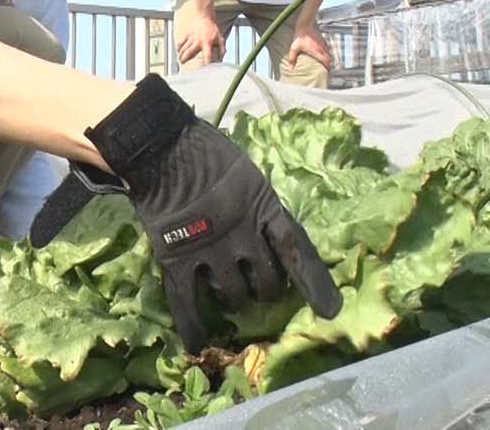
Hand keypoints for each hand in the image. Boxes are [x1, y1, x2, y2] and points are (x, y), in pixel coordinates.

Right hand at [31, 76, 341, 350]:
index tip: (330, 310)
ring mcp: (209, 250)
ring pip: (231, 294)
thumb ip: (260, 206)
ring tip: (228, 294)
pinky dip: (192, 325)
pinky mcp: (177, 258)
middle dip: (265, 290)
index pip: (296, 249)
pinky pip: (187, 301)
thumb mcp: (248, 175)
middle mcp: (242, 235)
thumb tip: (270, 232)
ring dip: (234, 299)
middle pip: (265, 281)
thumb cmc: (206, 152)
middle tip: (258, 287)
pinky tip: (197, 343)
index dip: (313, 282)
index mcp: (263, 208)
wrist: (159, 147)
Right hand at [177, 9, 224, 65]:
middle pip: (189, 53)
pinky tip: (178, 51)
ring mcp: (191, 37)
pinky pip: (180, 42)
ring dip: (181, 55)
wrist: (203, 15)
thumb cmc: (211, 27)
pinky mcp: (186, 34)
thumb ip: (222, 47)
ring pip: (183, 49)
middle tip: (183, 63)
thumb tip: (222, 56)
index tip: (205, 67)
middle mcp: (198, 41)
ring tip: (180, 59)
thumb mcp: (219, 37)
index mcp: (207, 42)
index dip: (207, 62)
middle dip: (185, 59)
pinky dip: (178, 47)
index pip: (207, 55)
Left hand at [286, 24, 331, 69]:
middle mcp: (321, 48)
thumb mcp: (294, 48)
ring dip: (328, 59)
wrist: (305, 25)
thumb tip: (291, 68)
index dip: (327, 67)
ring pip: (328, 53)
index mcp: (316, 51)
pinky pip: (327, 48)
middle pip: (329, 58)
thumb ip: (292, 59)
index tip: (326, 72)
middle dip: (328, 64)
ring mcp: (323, 43)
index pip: (326, 61)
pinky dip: (326, 53)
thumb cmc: (299, 37)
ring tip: (325, 63)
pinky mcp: (322, 40)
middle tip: (326, 69)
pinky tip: (322, 54)